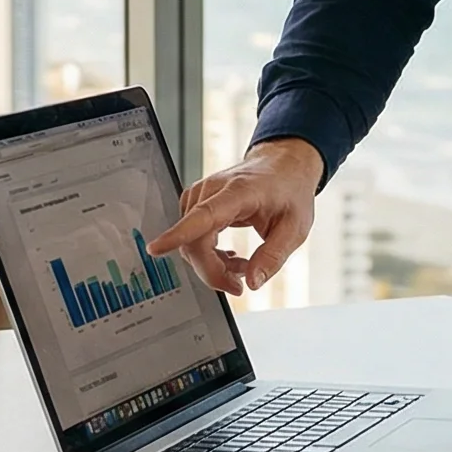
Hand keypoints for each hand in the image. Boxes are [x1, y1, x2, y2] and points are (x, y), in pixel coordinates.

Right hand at [145, 138, 322, 294]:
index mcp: (239, 191)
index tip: (156, 248)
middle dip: (212, 272)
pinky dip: (209, 255)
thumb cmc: (290, 191)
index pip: (203, 214)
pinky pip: (193, 238)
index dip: (178, 234)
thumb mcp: (295, 228)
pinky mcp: (198, 204)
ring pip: (191, 243)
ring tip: (243, 265)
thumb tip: (252, 283)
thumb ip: (273, 257)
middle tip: (239, 285)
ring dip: (213, 264)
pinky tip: (230, 257)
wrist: (284, 166)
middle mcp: (213, 190)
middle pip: (194, 240)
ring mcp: (202, 195)